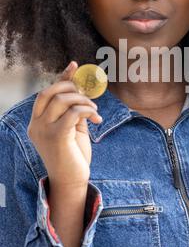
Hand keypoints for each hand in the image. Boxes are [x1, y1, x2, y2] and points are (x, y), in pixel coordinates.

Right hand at [27, 61, 102, 188]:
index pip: (46, 93)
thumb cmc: (73, 155)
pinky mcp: (57, 136)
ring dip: (84, 101)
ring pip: (63, 99)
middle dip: (72, 87)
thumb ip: (72, 109)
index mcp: (37, 122)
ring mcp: (44, 130)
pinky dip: (86, 110)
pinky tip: (95, 118)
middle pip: (50, 91)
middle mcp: (36, 124)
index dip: (61, 77)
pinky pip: (73, 112)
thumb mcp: (71, 128)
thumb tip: (80, 89)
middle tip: (88, 96)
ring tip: (95, 111)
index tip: (74, 65)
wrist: (72, 181)